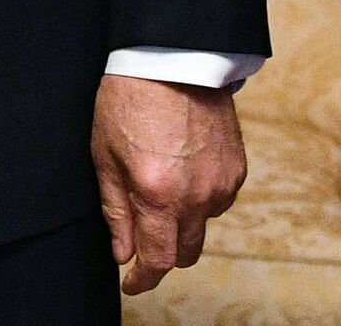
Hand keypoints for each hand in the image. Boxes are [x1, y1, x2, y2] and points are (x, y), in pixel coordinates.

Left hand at [92, 75, 246, 294]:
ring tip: (158, 184)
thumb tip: (122, 253)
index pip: (157, 260)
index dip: (143, 278)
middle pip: (184, 252)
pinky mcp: (237, 171)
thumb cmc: (128, 99)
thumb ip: (116, 209)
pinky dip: (199, 197)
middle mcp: (196, 198)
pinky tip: (180, 169)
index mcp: (158, 195)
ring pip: (202, 226)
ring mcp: (221, 186)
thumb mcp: (104, 153)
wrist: (171, 59)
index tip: (131, 282)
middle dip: (161, 253)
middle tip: (141, 236)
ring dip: (180, 221)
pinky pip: (217, 200)